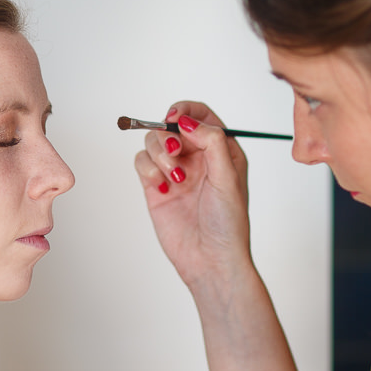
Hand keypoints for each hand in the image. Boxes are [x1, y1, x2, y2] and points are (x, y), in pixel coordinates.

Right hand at [133, 102, 252, 289]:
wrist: (210, 260)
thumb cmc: (228, 224)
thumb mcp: (228, 178)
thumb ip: (211, 142)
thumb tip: (186, 120)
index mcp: (221, 150)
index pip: (201, 115)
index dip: (185, 110)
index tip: (174, 117)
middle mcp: (197, 157)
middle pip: (171, 125)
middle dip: (168, 134)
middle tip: (174, 152)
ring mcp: (175, 171)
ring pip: (153, 142)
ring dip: (158, 154)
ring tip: (173, 177)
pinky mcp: (155, 187)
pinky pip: (142, 163)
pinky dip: (147, 170)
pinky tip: (163, 188)